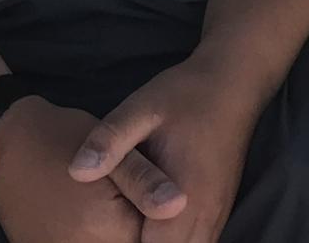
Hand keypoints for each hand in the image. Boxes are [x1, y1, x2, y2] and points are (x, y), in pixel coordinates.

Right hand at [0, 95, 180, 242]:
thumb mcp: (113, 150)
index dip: (161, 224)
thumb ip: (146, 182)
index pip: (154, 240)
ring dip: (121, 232)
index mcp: (105, 231)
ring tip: (115, 204)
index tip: (159, 202)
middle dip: (142, 230)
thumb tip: (180, 205)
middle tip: (135, 197)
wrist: (3, 144)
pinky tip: (96, 216)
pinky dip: (98, 236)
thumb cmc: (60, 140)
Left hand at [69, 57, 265, 242]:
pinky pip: (198, 242)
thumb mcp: (140, 108)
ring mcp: (217, 214)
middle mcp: (207, 214)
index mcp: (187, 196)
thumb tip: (76, 171)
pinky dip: (174, 240)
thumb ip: (109, 140)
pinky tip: (151, 223)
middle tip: (115, 223)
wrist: (233, 81)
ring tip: (131, 222)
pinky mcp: (218, 209)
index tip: (106, 228)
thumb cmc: (185, 94)